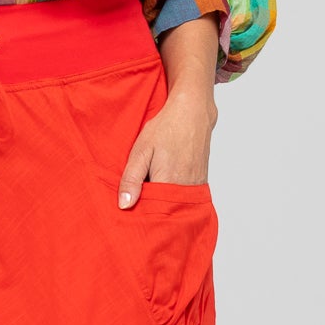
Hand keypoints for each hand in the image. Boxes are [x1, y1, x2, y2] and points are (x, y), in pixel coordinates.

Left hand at [117, 84, 216, 206]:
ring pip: (175, 204)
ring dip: (163, 201)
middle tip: (139, 195)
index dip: (139, 211)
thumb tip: (124, 205)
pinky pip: (184, 196)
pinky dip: (173, 194)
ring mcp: (196, 185)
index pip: (150, 211)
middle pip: (164, 210)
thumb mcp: (141, 151)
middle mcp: (185, 188)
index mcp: (168, 183)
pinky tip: (164, 183)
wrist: (193, 113)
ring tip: (151, 188)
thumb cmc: (166, 129)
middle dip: (151, 207)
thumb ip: (132, 179)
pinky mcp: (201, 181)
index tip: (129, 208)